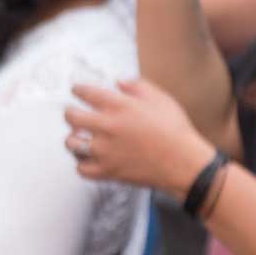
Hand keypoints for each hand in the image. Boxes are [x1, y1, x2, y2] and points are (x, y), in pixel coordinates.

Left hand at [65, 78, 216, 195]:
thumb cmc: (176, 130)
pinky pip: (81, 169)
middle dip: (71, 113)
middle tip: (75, 115)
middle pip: (71, 116)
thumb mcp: (161, 99)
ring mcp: (105, 151)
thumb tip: (118, 82)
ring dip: (74, 139)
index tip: (78, 91)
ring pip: (71, 143)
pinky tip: (90, 159)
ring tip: (81, 138)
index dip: (78, 89)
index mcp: (119, 105)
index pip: (84, 92)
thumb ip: (137, 86)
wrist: (184, 163)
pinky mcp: (109, 171)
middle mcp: (107, 126)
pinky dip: (82, 164)